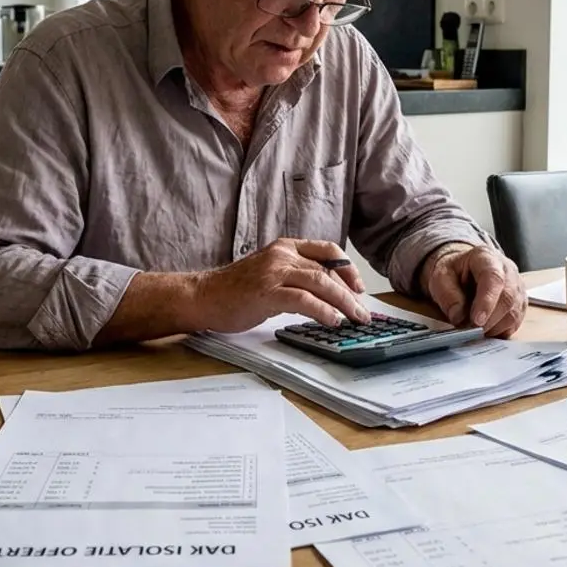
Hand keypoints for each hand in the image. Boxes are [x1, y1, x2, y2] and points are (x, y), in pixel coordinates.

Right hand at [187, 238, 368, 333]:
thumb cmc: (235, 289)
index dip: (348, 268)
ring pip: (319, 283)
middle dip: (350, 293)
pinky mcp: (266, 292)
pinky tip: (331, 320)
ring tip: (354, 318)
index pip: (327, 250)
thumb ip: (295, 276)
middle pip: (328, 270)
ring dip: (342, 302)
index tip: (359, 287)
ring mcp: (273, 272)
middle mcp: (281, 254)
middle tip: (363, 312)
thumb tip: (328, 293)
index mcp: (284, 247)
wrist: (203, 296)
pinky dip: (322, 310)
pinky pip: (303, 299)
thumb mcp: (270, 273)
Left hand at [421, 243, 524, 338]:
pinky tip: (487, 330)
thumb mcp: (440, 277)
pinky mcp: (519, 303)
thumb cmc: (453, 272)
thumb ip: (447, 295)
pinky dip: (501, 331)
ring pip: (514, 312)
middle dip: (490, 319)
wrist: (463, 271)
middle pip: (508, 297)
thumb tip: (459, 317)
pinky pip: (516, 321)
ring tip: (476, 330)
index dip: (487, 301)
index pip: (493, 278)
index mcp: (485, 257)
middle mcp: (507, 270)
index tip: (476, 321)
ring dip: (495, 327)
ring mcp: (517, 286)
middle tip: (473, 331)